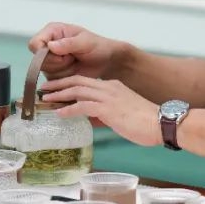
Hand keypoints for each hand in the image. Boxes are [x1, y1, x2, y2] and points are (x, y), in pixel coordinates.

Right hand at [27, 22, 122, 80]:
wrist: (106, 61)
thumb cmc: (98, 46)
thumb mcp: (86, 42)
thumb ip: (69, 43)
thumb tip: (51, 46)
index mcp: (52, 31)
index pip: (35, 44)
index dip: (44, 53)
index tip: (63, 55)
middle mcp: (47, 45)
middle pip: (38, 61)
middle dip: (57, 63)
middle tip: (73, 58)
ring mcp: (49, 61)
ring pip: (45, 72)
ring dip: (62, 71)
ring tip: (75, 63)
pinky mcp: (54, 74)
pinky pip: (52, 81)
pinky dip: (64, 79)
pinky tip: (74, 72)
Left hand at [40, 75, 161, 146]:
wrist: (161, 123)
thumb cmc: (145, 123)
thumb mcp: (122, 115)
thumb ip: (106, 115)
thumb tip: (92, 120)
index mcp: (113, 87)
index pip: (85, 81)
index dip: (68, 84)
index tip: (56, 88)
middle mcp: (109, 87)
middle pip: (77, 81)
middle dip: (58, 84)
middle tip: (43, 88)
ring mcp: (108, 96)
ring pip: (77, 90)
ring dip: (59, 94)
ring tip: (46, 98)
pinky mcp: (108, 108)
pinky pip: (83, 106)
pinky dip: (69, 108)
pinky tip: (60, 113)